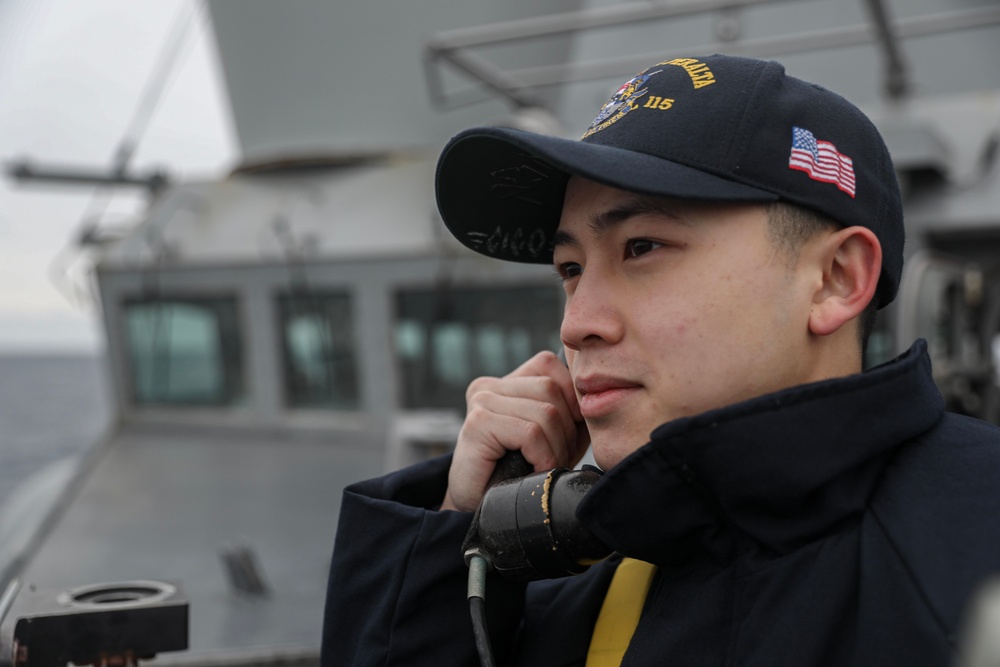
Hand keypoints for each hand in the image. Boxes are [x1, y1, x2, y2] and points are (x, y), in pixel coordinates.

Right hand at [441, 351, 589, 511]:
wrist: (481, 511)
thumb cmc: (521, 474)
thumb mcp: (554, 436)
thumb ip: (571, 411)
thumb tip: (597, 394)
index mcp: (506, 383)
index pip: (550, 365)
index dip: (570, 397)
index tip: (571, 432)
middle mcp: (489, 386)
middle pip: (551, 388)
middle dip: (566, 428)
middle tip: (560, 458)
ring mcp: (481, 402)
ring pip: (545, 411)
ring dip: (556, 447)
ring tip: (547, 467)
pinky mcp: (478, 424)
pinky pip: (530, 432)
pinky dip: (542, 456)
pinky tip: (535, 471)